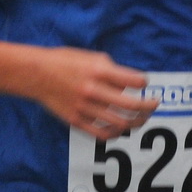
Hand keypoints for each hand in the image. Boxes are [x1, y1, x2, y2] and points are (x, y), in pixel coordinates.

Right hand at [29, 47, 155, 139]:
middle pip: (131, 106)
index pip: (134, 81)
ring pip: (120, 123)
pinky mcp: (77, 120)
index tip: (144, 83)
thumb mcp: (91, 57)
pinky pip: (102, 134)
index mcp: (99, 70)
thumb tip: (130, 84)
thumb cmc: (65, 62)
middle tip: (154, 104)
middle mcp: (93, 90)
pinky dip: (116, 133)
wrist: (36, 74)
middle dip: (149, 106)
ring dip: (136, 122)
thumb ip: (112, 70)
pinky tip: (121, 128)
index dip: (144, 82)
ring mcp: (85, 108)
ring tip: (142, 118)